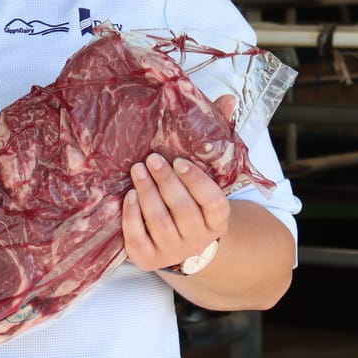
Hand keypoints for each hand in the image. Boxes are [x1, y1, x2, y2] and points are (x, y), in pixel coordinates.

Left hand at [122, 95, 236, 272]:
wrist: (181, 244)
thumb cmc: (194, 198)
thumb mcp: (209, 173)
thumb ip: (217, 136)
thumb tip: (228, 98)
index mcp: (218, 218)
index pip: (212, 200)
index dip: (196, 181)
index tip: (179, 161)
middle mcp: (198, 238)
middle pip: (182, 210)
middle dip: (165, 182)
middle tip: (151, 159)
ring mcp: (172, 251)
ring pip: (159, 222)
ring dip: (146, 193)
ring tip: (137, 169)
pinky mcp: (147, 258)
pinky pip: (138, 237)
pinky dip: (132, 216)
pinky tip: (128, 195)